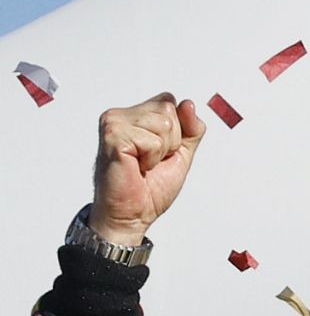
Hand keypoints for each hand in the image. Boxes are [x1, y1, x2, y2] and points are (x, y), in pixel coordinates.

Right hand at [92, 93, 206, 244]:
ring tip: (144, 164)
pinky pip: (153, 140)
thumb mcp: (181, 153)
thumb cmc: (150, 186)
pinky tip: (136, 166)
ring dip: (161, 151)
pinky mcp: (112, 136)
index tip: (162, 150)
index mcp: (135, 115)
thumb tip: (189, 104)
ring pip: (164, 124)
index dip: (177, 129)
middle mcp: (121, 115)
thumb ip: (191, 128)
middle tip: (151, 160)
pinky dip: (152, 158)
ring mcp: (113, 123)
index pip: (170, 101)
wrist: (131, 214)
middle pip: (169, 109)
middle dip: (171, 140)